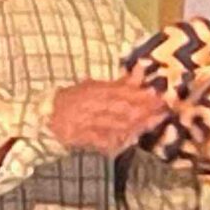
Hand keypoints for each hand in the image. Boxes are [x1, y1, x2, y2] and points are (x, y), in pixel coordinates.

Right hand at [48, 78, 168, 156]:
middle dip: (143, 110)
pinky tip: (129, 141)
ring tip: (151, 124)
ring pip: (113, 123)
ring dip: (134, 125)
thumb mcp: (97, 86)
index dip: (141, 95)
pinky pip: (100, 140)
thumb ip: (121, 82)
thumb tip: (142, 68)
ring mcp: (85, 121)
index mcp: (96, 89)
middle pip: (120, 107)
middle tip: (162, 112)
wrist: (47, 115)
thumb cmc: (77, 99)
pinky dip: (115, 141)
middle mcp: (91, 103)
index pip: (122, 91)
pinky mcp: (80, 136)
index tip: (159, 96)